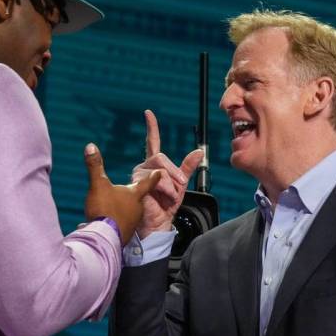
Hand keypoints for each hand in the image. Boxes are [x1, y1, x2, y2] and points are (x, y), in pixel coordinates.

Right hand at [84, 143, 161, 243]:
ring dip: (122, 208)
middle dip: (131, 194)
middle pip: (137, 197)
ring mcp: (134, 222)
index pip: (150, 180)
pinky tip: (109, 223)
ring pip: (130, 211)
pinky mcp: (127, 234)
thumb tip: (90, 145)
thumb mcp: (98, 185)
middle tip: (119, 193)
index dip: (155, 175)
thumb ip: (95, 165)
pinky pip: (124, 224)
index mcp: (135, 193)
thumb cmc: (105, 210)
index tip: (161, 172)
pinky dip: (118, 221)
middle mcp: (138, 207)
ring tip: (111, 209)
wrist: (105, 240)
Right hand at [134, 110, 203, 238]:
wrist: (159, 223)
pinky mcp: (136, 183)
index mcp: (155, 165)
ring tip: (169, 197)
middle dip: (174, 173)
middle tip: (179, 187)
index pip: (152, 142)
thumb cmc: (167, 206)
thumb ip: (188, 167)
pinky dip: (166, 189)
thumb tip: (199, 151)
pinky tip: (162, 198)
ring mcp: (139, 174)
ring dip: (170, 185)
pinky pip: (157, 179)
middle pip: (161, 158)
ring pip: (160, 170)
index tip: (148, 113)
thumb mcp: (181, 184)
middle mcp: (144, 166)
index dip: (151, 127)